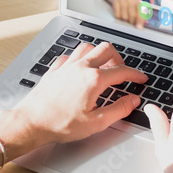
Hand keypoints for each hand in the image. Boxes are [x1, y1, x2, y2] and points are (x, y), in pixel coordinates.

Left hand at [0, 42, 146, 151]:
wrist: (32, 122)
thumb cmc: (60, 125)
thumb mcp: (96, 122)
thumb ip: (119, 109)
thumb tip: (132, 100)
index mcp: (93, 80)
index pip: (122, 71)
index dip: (135, 74)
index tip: (141, 78)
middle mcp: (81, 67)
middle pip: (106, 49)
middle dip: (119, 58)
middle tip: (122, 71)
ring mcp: (66, 66)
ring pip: (87, 47)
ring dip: (98, 54)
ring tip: (103, 67)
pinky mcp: (54, 70)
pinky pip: (70, 55)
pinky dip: (79, 58)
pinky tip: (79, 68)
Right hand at [112, 0, 144, 28]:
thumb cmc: (130, 7)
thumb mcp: (137, 10)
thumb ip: (141, 17)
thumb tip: (140, 27)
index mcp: (138, 1)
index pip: (140, 12)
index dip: (140, 21)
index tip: (139, 28)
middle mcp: (131, 0)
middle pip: (132, 15)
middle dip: (132, 21)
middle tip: (131, 22)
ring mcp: (123, 0)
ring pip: (124, 17)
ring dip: (125, 20)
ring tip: (126, 16)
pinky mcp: (116, 3)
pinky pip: (117, 15)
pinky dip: (119, 17)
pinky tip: (120, 13)